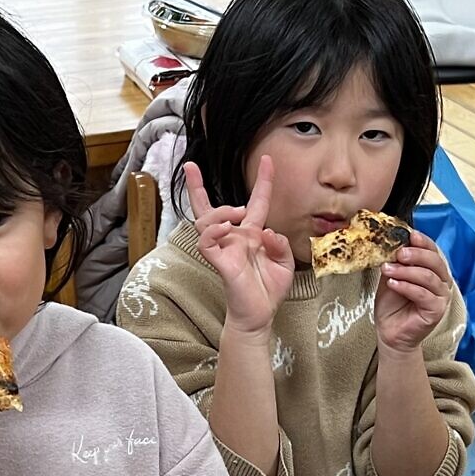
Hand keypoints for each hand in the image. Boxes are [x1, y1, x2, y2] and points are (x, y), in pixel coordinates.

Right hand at [189, 158, 294, 333]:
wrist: (260, 315)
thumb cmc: (268, 290)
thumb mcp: (284, 263)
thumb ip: (280, 243)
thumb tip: (267, 231)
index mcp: (252, 235)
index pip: (256, 203)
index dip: (263, 181)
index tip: (268, 160)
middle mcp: (234, 238)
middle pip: (209, 208)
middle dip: (197, 186)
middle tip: (190, 166)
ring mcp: (224, 248)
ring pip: (207, 219)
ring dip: (221, 210)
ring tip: (238, 213)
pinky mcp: (218, 261)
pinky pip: (206, 241)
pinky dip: (214, 230)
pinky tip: (226, 229)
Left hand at [374, 230, 452, 354]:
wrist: (389, 332)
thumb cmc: (392, 305)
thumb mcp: (392, 276)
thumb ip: (396, 261)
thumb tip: (394, 243)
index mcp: (433, 270)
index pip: (433, 251)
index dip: (424, 242)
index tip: (410, 235)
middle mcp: (441, 282)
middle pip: (435, 262)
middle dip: (416, 254)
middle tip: (399, 253)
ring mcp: (441, 297)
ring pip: (428, 277)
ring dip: (407, 271)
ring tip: (388, 269)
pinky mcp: (437, 310)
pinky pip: (423, 294)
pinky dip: (407, 286)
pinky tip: (394, 284)